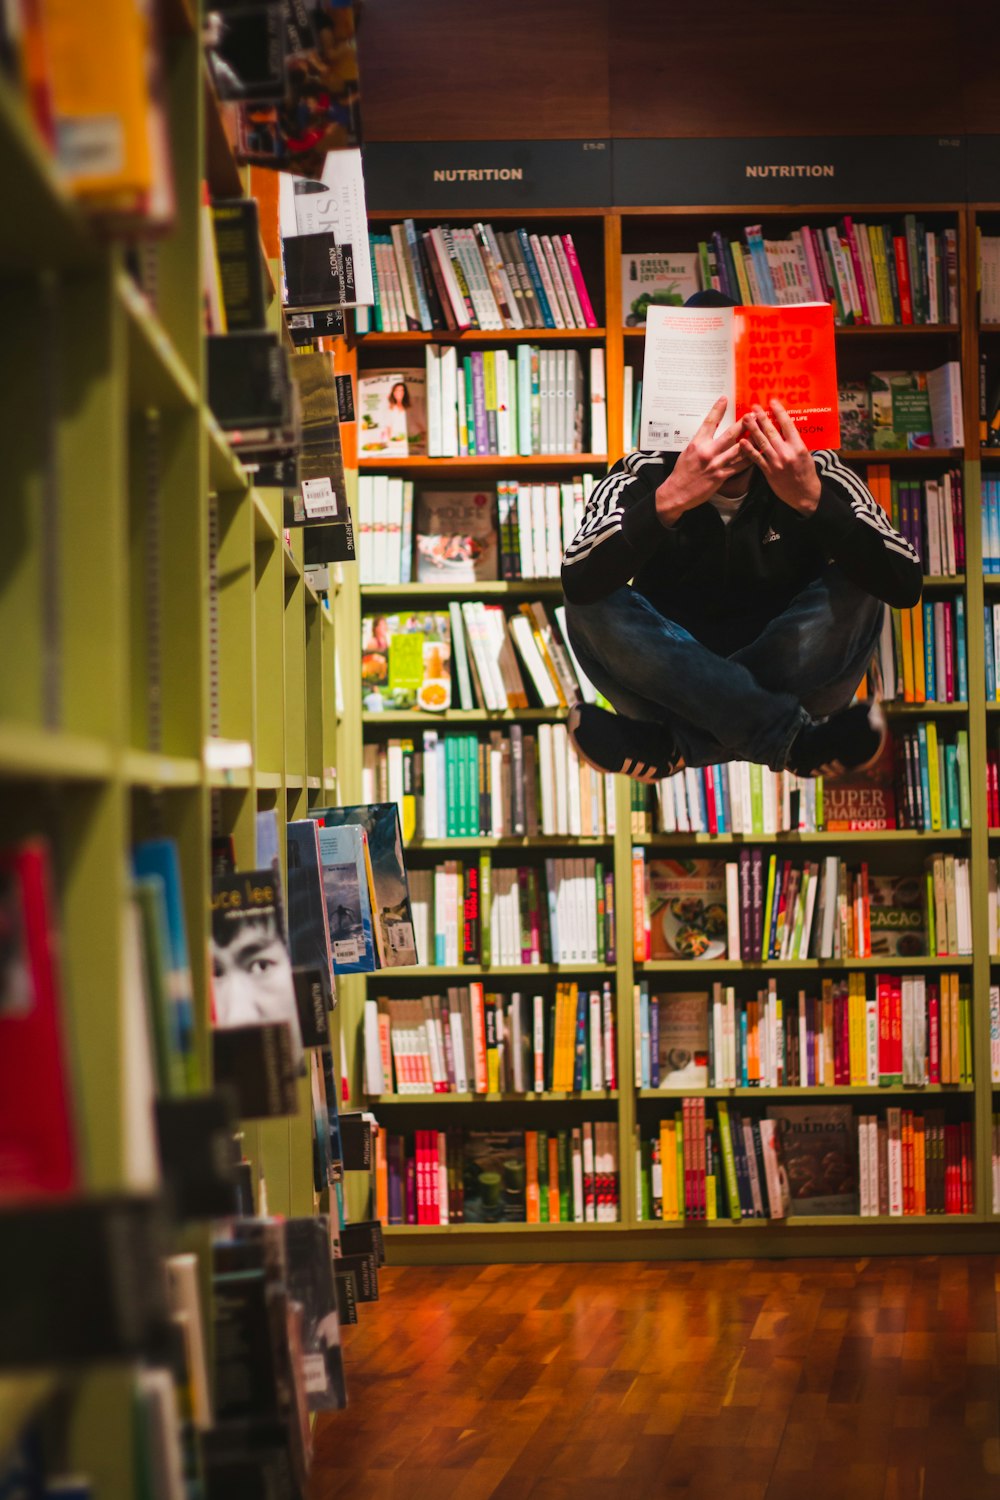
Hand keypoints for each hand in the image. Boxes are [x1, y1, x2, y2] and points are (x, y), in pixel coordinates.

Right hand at [655, 397, 749, 526]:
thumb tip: (709, 433)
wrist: (677, 492)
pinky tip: (757, 453)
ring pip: (738, 450)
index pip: (709, 422)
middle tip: (752, 415)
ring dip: (750, 440)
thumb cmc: (682, 472)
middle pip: (730, 435)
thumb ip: (700, 442)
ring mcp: (716, 464)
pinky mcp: (721, 476)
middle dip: (743, 424)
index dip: (717, 409)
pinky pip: (739, 466)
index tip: (724, 399)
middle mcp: (707, 452)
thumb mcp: (687, 452)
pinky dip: (749, 459)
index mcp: (697, 443)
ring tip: (760, 432)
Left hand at [740, 400, 820, 513]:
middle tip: (753, 407)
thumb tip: (785, 428)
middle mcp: (786, 452)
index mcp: (798, 446)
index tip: (772, 402)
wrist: (804, 494)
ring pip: (762, 442)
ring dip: (752, 429)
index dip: (779, 412)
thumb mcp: (806, 454)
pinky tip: (742, 441)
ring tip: (745, 418)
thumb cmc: (806, 472)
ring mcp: (776, 462)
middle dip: (761, 417)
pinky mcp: (768, 472)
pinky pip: (756, 458)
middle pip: (772, 431)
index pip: (787, 425)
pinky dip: (749, 450)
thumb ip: (795, 442)